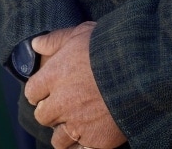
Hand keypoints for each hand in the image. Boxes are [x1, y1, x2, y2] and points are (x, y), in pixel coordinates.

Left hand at [26, 23, 125, 148]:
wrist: (139, 71)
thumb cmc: (108, 48)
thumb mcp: (80, 33)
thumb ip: (55, 40)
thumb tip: (35, 44)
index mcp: (53, 76)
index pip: (32, 92)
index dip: (39, 92)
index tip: (47, 91)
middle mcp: (60, 103)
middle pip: (42, 117)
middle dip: (51, 111)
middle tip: (64, 105)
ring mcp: (77, 124)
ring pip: (58, 140)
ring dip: (65, 132)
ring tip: (77, 122)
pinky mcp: (95, 140)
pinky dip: (82, 144)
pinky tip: (90, 134)